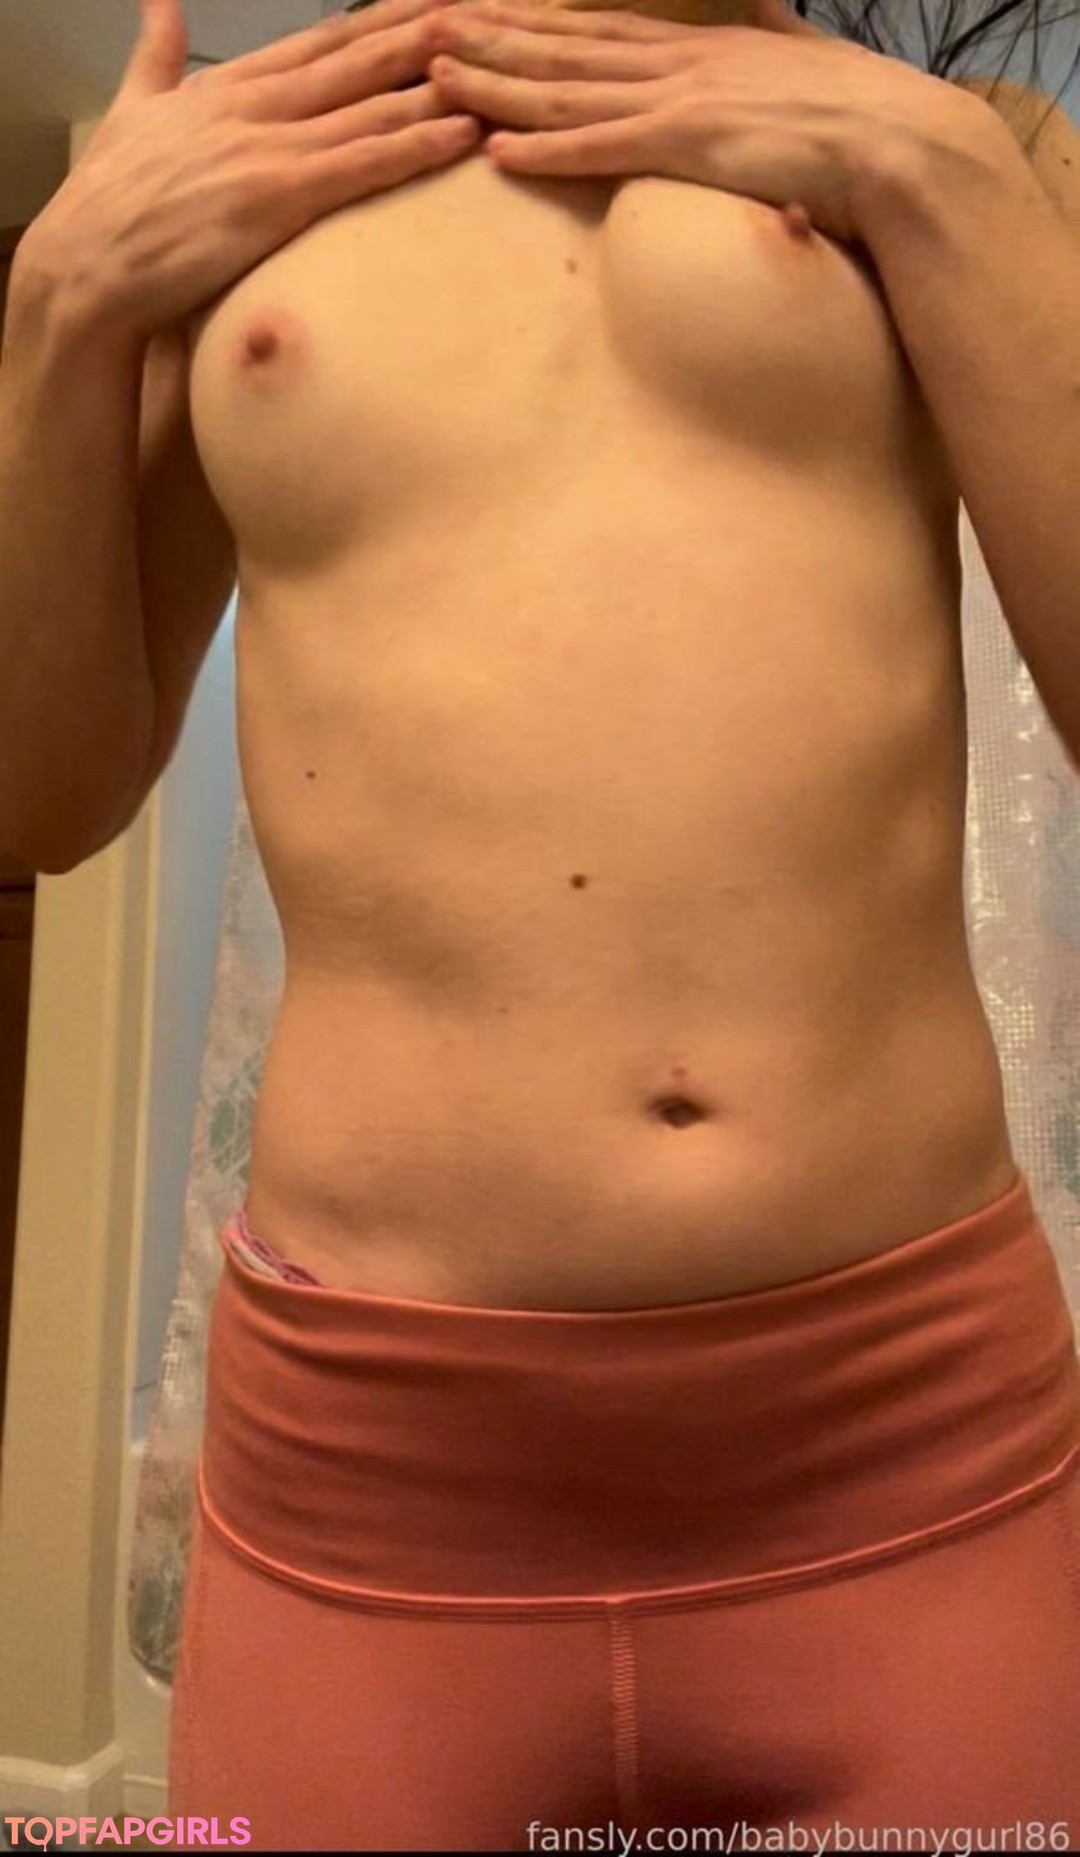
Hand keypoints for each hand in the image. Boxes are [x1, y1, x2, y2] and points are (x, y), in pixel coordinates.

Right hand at [20, 0, 482, 340]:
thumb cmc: (107, 202)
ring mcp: (268, 149)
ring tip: (494, 57)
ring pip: (371, 104)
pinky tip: (463, 131)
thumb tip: (158, 4)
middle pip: (357, 57)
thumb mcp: (131, 111)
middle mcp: (255, 105)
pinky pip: (362, 165)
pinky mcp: (276, 199)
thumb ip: (155, 56)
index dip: (379, 17)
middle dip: (423, 30)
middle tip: (483, 7)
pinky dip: (416, 145)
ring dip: (438, 81)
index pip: (320, 40)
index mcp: (228, 86)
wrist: (84, 266)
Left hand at [428, 0, 953, 243]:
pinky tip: (497, 150)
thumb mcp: (804, 67)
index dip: (535, 24)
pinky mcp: (689, 146)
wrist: (902, 144)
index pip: (598, 33)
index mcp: (701, 51)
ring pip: (567, 92)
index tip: (485, 14)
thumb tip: (762, 26)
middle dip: (492, 36)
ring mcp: (680, 102)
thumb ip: (771, 49)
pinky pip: (601, 148)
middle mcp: (680, 65)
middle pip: (565, 49)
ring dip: (497, 85)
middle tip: (425, 28)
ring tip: (438, 76)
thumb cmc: (859, 121)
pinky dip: (546, 150)